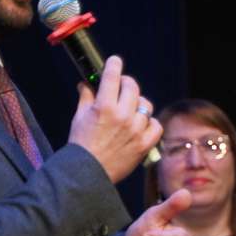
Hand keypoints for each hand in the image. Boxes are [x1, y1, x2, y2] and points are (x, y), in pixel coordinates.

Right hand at [68, 55, 162, 182]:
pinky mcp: (144, 144)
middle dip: (126, 83)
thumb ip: (86, 97)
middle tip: (121, 87)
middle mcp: (122, 115)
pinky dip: (150, 123)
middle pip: (132, 87)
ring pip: (145, 105)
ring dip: (138, 104)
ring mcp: (135, 130)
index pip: (113, 75)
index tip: (115, 61)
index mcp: (104, 106)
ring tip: (130, 109)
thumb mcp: (79, 117)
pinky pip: (156, 125)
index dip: (114, 64)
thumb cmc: (81, 145)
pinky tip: (141, 125)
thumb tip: (86, 83)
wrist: (88, 174)